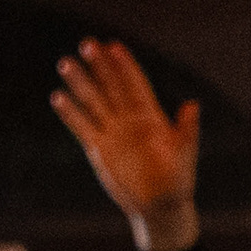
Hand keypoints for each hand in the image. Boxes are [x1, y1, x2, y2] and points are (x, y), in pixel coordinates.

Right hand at [52, 38, 203, 250]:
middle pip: (112, 87)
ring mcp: (113, 132)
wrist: (159, 206)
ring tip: (66, 64)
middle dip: (100, 66)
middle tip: (87, 44)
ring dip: (81, 83)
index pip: (135, 85)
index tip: (114, 47)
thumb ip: (187, 129)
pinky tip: (58, 97)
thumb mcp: (185, 153)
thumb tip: (193, 105)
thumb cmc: (178, 180)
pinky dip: (70, 113)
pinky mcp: (99, 148)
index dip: (125, 66)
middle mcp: (130, 120)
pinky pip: (82, 126)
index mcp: (151, 117)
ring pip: (94, 102)